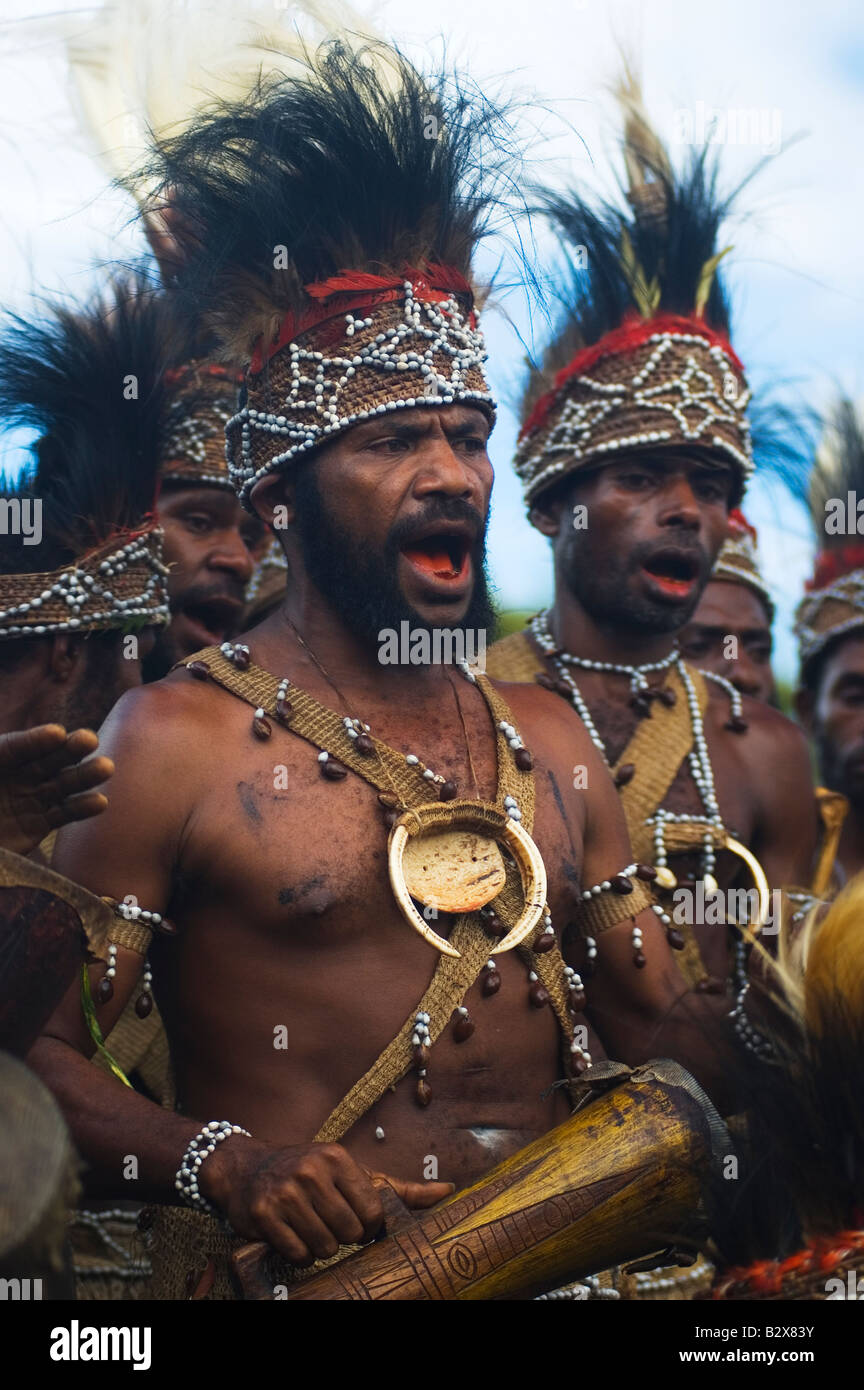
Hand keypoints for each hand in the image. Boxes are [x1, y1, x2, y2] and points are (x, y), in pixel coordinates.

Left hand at [0, 724, 113, 855]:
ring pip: (59, 784)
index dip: (35, 742)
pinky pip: (62, 813)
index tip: (56, 735)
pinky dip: (81, 808)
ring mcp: (28, 799)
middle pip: (44, 760)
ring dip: (83, 775)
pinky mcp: (37, 824)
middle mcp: (14, 776)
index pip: (14, 748)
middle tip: (88, 740)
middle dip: (67, 750)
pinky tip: (99, 802)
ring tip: (105, 768)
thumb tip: (50, 756)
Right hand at [201, 1138, 452, 1265]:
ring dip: (319, 1246)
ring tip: (308, 1225)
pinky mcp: (264, 1215)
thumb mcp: (352, 1172)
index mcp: (338, 1158)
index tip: (352, 1218)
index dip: (365, 1226)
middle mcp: (311, 1170)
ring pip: (324, 1248)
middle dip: (341, 1237)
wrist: (247, 1169)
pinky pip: (297, 1254)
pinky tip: (291, 1234)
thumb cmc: (309, 1173)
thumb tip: (449, 1191)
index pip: (372, 1214)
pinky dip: (297, 1253)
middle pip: (349, 1234)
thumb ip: (399, 1188)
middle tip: (327, 1222)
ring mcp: (285, 1192)